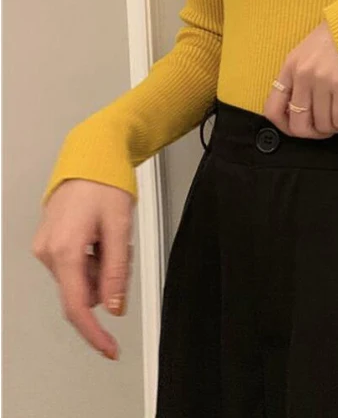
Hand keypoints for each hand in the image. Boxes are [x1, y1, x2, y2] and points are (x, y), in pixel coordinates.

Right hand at [32, 179, 134, 360]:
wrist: (90, 156)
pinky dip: (93, 257)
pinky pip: (76, 264)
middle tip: (124, 249)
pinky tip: (101, 233)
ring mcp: (46, 248)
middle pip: (84, 291)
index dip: (95, 332)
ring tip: (113, 234)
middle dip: (108, 279)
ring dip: (103, 265)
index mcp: (64, 252)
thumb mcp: (120, 227)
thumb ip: (116, 270)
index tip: (110, 349)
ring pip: (82, 278)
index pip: (78, 306)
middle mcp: (48, 253)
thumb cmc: (105, 184)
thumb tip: (114, 306)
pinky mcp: (49, 242)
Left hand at [264, 19, 337, 137]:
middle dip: (316, 134)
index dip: (286, 127)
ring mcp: (322, 81)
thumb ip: (301, 78)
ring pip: (324, 126)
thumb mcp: (308, 52)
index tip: (303, 127)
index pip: (272, 110)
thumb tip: (303, 109)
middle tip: (330, 126)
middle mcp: (302, 76)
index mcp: (290, 67)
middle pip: (299, 125)